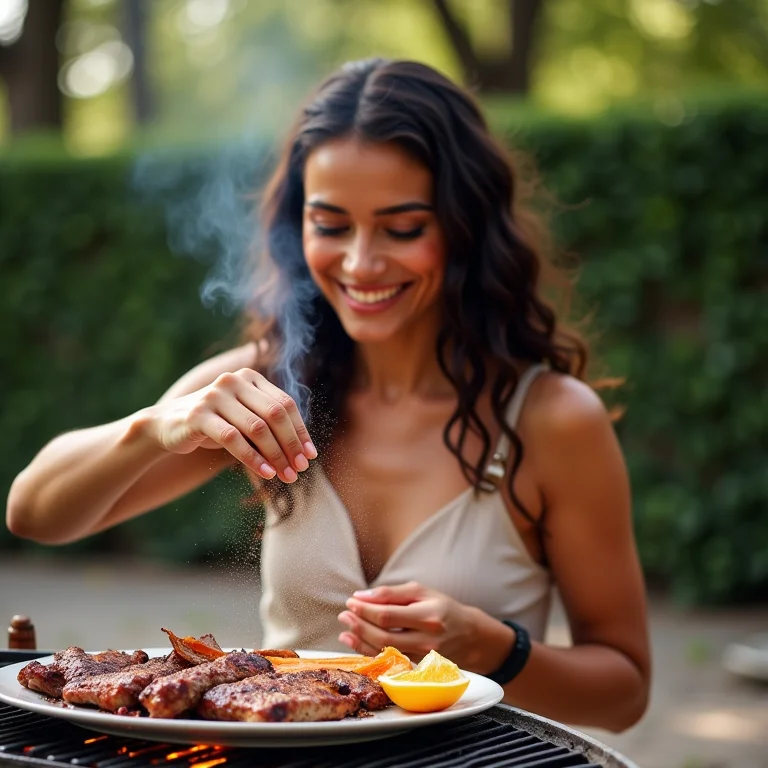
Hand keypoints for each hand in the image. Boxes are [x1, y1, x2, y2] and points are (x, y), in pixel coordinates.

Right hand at [146, 368, 315, 482]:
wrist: (165, 425)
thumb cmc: (213, 425)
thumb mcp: (243, 422)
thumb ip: (268, 428)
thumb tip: (303, 453)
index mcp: (250, 378)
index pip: (285, 404)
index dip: (300, 431)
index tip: (310, 456)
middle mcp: (234, 380)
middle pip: (275, 414)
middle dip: (291, 444)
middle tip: (300, 469)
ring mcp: (215, 395)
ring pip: (257, 427)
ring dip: (275, 455)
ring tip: (286, 475)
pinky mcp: (198, 414)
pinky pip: (233, 438)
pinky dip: (252, 458)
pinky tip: (265, 473)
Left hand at [337, 581, 482, 667]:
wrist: (470, 636)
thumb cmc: (443, 608)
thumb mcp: (422, 592)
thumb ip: (392, 593)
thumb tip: (361, 596)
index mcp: (429, 615)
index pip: (388, 615)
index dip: (365, 609)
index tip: (352, 601)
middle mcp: (427, 639)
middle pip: (384, 636)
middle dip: (359, 625)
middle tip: (344, 615)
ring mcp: (423, 658)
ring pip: (384, 651)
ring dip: (359, 640)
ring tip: (345, 629)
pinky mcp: (419, 669)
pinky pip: (389, 661)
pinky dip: (369, 652)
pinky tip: (356, 643)